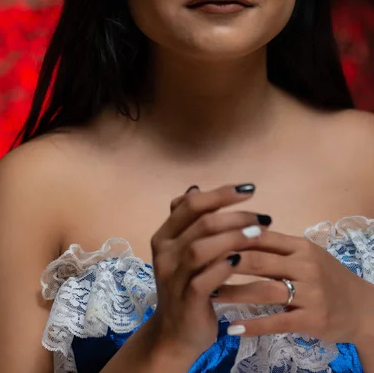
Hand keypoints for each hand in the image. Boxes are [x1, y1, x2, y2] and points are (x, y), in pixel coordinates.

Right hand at [146, 183, 270, 364]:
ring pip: (201, 248)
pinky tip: (242, 260)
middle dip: (235, 216)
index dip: (221, 194)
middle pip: (200, 223)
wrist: (176, 335)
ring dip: (233, 238)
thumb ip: (189, 222)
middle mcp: (164, 253)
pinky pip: (204, 279)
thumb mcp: (184, 252)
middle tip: (263, 217)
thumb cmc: (188, 286)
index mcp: (165, 236)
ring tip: (259, 234)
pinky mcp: (186, 300)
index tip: (250, 189)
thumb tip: (194, 188)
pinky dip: (224, 267)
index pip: (191, 204)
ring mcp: (173, 277)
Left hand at [211, 229, 368, 344]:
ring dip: (233, 293)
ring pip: (264, 290)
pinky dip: (252, 325)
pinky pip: (277, 322)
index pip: (261, 236)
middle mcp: (305, 266)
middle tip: (198, 265)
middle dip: (225, 262)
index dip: (232, 237)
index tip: (205, 239)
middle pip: (258, 260)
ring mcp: (310, 293)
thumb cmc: (326, 277)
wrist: (361, 308)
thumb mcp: (305, 254)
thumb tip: (238, 228)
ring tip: (208, 295)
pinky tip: (231, 327)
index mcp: (300, 246)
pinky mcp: (311, 319)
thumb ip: (274, 243)